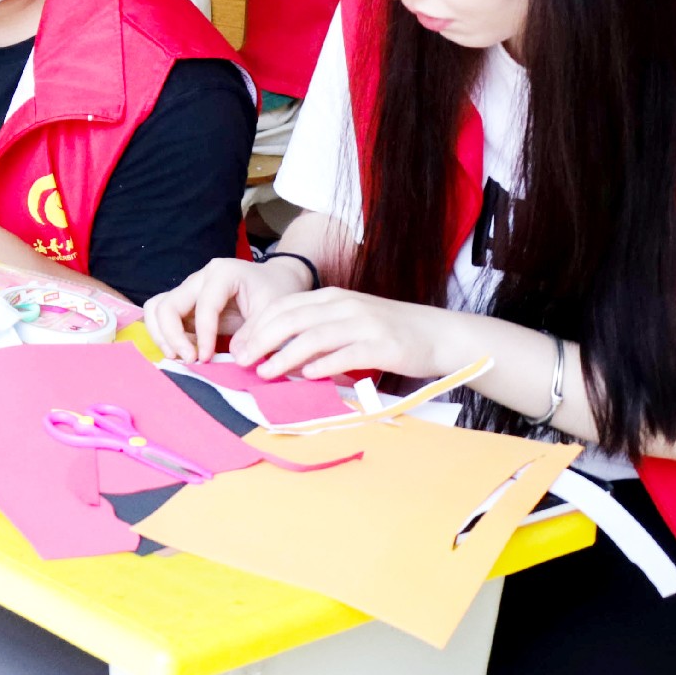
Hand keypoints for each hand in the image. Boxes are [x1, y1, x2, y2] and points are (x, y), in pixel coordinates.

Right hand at [149, 251, 320, 362]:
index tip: (207, 358)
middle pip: (167, 305)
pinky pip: (162, 318)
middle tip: (189, 360)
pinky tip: (183, 352)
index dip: (203, 335)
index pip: (203, 306)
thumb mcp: (273, 310)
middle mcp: (199, 278)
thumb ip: (254, 333)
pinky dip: (165, 336)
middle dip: (172, 337)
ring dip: (162, 336)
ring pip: (157, 309)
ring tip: (179, 358)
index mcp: (222, 273)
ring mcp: (188, 290)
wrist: (275, 281)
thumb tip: (235, 357)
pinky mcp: (185, 304)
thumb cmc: (275, 291)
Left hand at [214, 284, 456, 383]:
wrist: (437, 335)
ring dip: (284, 355)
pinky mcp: (381, 345)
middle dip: (261, 340)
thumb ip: (317, 332)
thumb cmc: (389, 333)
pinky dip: (322, 365)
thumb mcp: (349, 323)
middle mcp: (344, 305)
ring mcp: (363, 324)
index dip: (257, 326)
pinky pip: (345, 354)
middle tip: (241, 361)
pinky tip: (305, 376)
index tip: (237, 348)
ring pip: (314, 336)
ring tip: (264, 373)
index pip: (284, 306)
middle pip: (292, 318)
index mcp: (333, 297)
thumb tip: (277, 355)